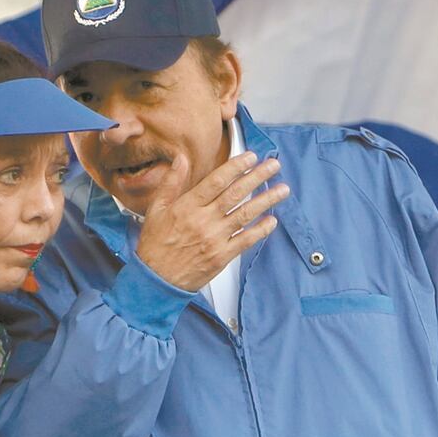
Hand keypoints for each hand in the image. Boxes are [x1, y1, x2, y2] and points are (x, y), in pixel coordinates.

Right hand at [136, 152, 288, 290]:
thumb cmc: (155, 246)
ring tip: (282, 190)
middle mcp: (203, 221)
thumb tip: (181, 159)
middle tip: (273, 166)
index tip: (250, 157)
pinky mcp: (222, 256)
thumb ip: (171, 182)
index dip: (236, 167)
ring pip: (246, 215)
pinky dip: (261, 230)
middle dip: (258, 177)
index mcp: (187, 207)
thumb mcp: (156, 209)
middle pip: (236, 194)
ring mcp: (214, 239)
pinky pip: (246, 240)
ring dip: (267, 200)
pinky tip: (272, 221)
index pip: (216, 181)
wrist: (156, 280)